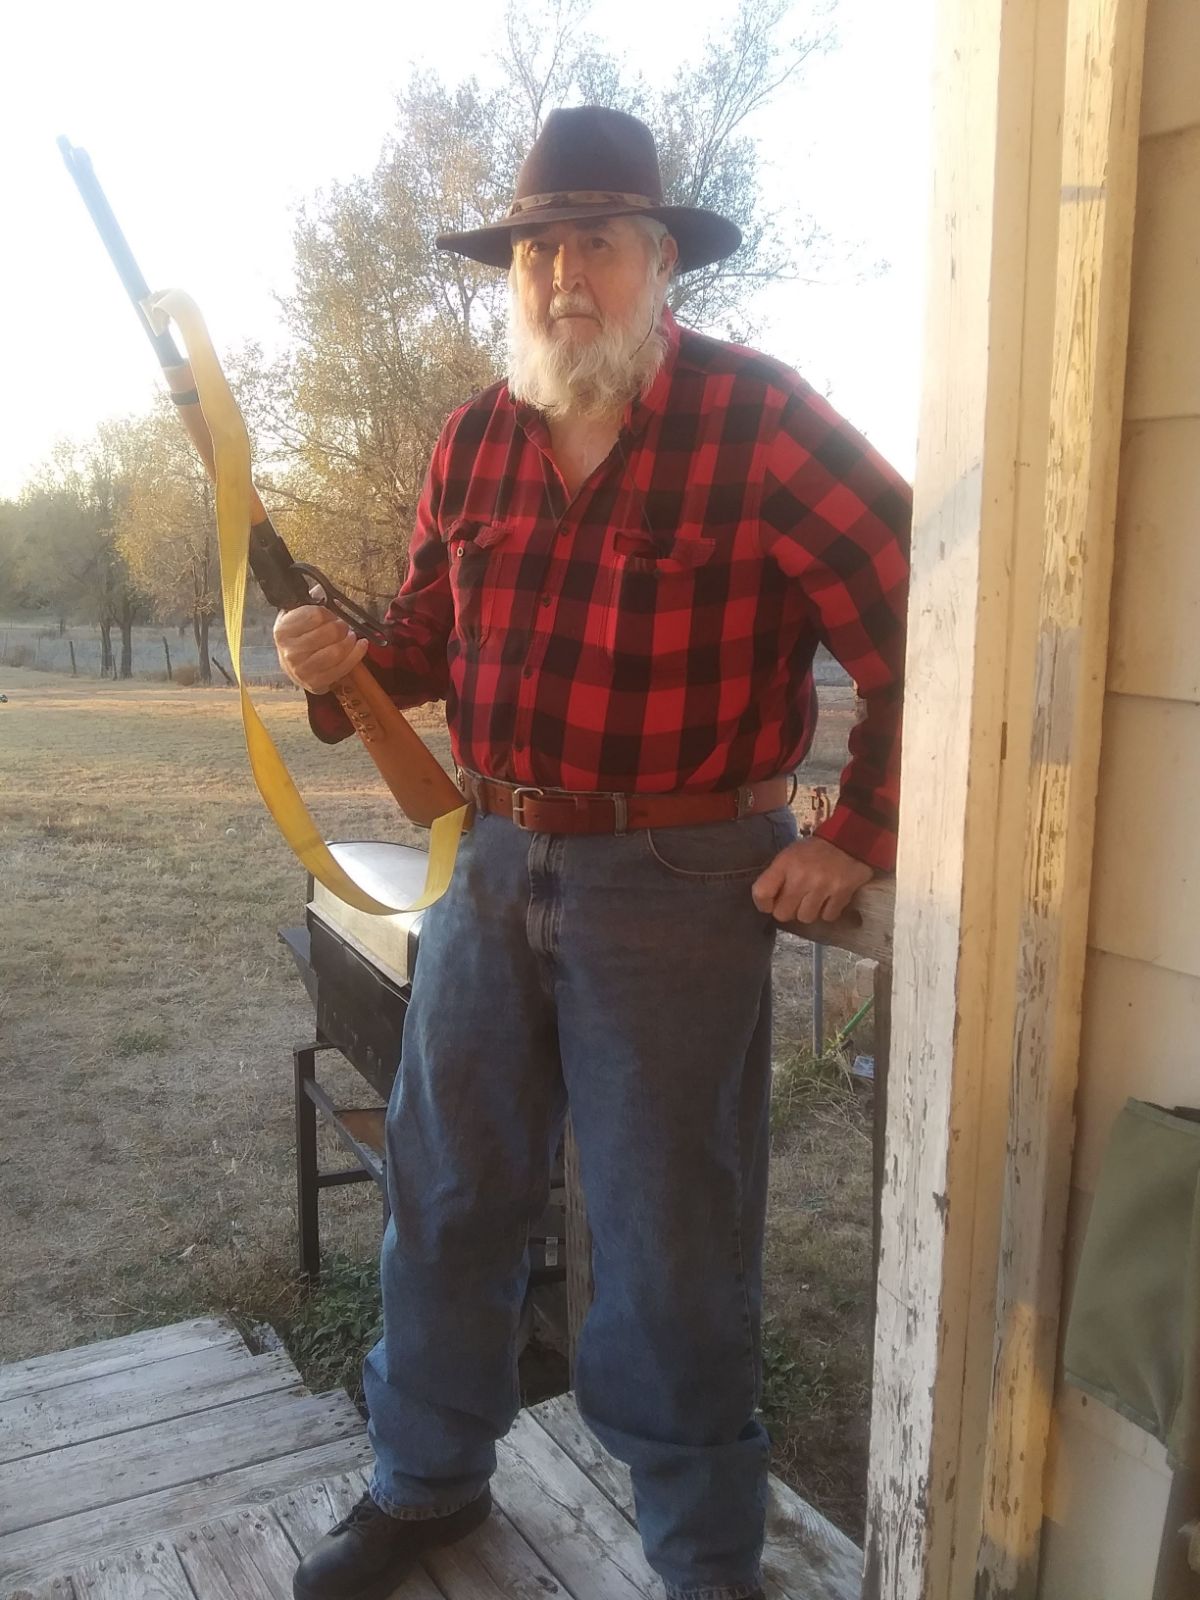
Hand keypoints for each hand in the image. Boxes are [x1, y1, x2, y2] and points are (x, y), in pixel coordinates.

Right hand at [273, 600, 368, 693]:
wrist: (292, 667)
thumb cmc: (298, 637)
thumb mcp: (297, 617)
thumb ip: (310, 601)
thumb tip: (322, 588)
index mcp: (283, 630)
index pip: (315, 614)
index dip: (328, 612)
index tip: (331, 614)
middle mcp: (289, 651)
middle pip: (329, 632)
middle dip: (342, 626)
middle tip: (344, 626)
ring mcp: (302, 669)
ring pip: (337, 651)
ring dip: (350, 641)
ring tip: (351, 636)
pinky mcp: (315, 682)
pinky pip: (343, 667)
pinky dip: (357, 654)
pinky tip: (361, 645)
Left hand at [751, 836, 873, 923]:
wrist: (850, 838)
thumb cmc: (816, 850)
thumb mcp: (790, 854)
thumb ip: (777, 876)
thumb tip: (769, 902)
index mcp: (785, 863)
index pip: (761, 893)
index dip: (763, 904)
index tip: (769, 905)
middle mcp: (801, 876)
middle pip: (783, 913)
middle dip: (788, 910)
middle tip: (796, 902)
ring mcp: (822, 886)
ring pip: (805, 918)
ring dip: (809, 911)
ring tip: (815, 899)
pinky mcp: (841, 893)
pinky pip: (827, 916)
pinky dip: (828, 911)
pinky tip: (830, 899)